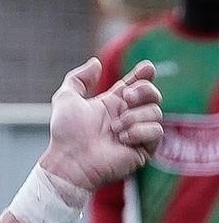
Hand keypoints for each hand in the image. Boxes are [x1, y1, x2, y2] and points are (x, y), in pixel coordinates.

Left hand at [41, 58, 164, 195]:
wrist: (70, 160)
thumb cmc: (65, 133)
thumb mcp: (66, 99)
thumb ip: (78, 79)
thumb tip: (95, 63)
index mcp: (113, 104)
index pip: (138, 84)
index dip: (145, 74)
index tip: (146, 68)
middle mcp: (127, 117)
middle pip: (153, 94)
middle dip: (144, 90)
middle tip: (126, 98)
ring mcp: (136, 133)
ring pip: (156, 112)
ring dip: (135, 116)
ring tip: (115, 127)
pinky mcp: (142, 150)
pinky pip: (157, 132)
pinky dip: (140, 131)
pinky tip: (123, 138)